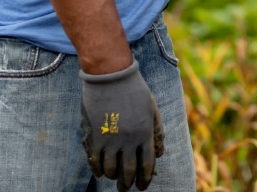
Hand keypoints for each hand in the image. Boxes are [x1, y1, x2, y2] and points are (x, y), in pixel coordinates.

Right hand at [80, 60, 164, 189]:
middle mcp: (130, 139)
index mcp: (146, 133)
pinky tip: (100, 172)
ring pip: (111, 169)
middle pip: (129, 171)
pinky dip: (98, 170)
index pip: (147, 165)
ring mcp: (112, 139)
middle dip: (128, 184)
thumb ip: (157, 130)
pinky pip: (96, 161)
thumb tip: (160, 154)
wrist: (112, 75)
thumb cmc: (134, 89)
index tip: (142, 186)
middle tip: (126, 189)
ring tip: (114, 178)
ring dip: (113, 177)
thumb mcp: (152, 107)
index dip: (145, 179)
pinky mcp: (96, 135)